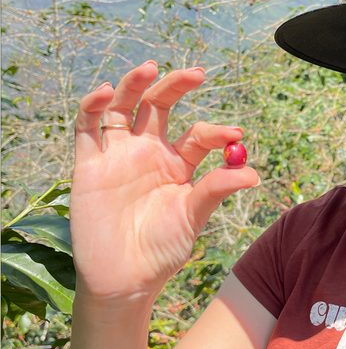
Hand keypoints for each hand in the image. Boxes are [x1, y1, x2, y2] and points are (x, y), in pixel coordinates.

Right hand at [70, 61, 258, 303]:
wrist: (123, 280)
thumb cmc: (161, 250)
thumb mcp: (193, 217)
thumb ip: (216, 190)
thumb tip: (254, 173)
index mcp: (178, 163)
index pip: (198, 134)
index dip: (216, 131)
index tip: (235, 135)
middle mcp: (148, 152)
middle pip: (159, 106)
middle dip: (176, 86)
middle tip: (197, 73)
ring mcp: (118, 155)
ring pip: (123, 106)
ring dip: (134, 84)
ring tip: (151, 68)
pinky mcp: (89, 164)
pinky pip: (87, 127)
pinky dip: (93, 105)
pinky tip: (105, 92)